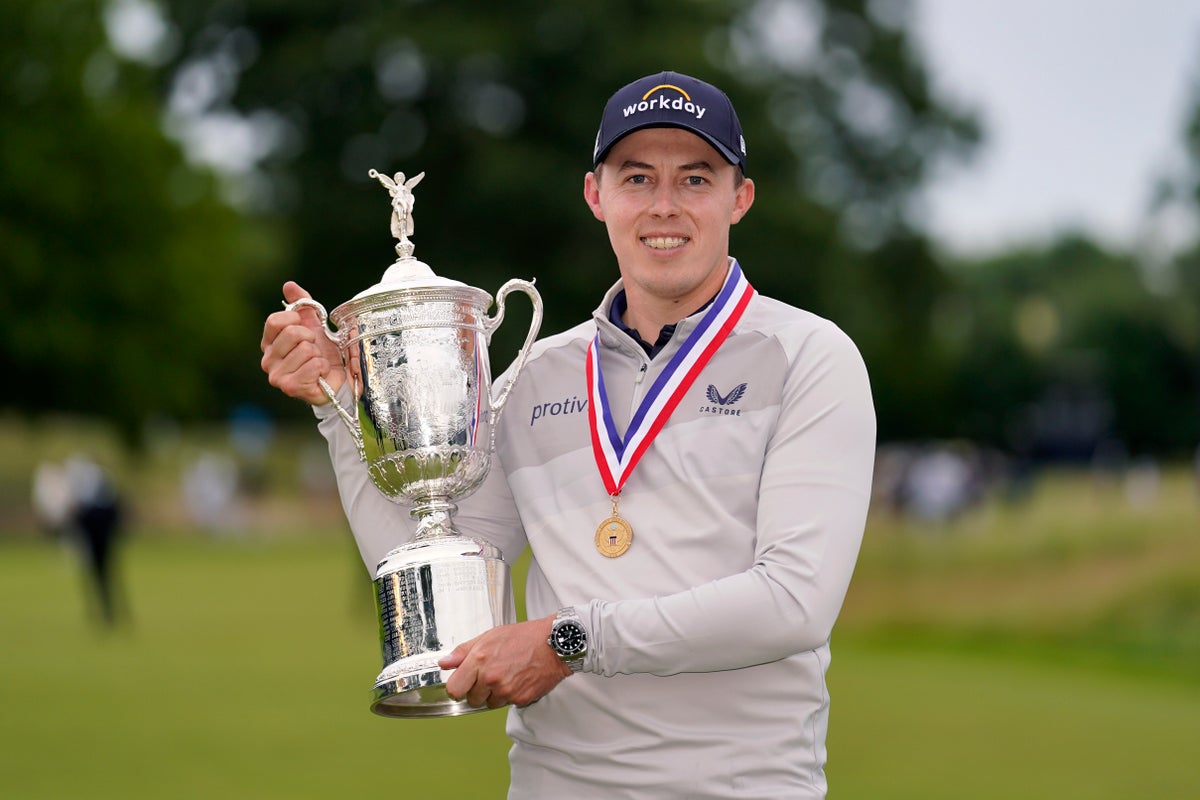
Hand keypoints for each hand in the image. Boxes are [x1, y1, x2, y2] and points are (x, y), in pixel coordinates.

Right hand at [260, 282, 344, 404]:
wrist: (338, 381)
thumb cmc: (323, 354)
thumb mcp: (314, 325)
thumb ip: (302, 304)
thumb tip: (289, 285)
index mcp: (269, 343)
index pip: (274, 320)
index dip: (295, 319)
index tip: (305, 328)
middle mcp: (268, 360)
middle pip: (291, 333)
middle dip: (311, 337)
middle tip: (315, 348)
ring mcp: (277, 376)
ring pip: (305, 349)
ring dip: (319, 354)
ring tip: (318, 363)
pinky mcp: (290, 387)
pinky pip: (314, 365)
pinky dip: (323, 367)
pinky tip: (320, 374)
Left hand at [439, 616, 571, 708]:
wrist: (553, 644)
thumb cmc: (523, 637)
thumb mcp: (489, 636)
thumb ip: (463, 651)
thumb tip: (444, 663)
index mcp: (479, 660)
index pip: (454, 689)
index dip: (457, 687)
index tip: (462, 684)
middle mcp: (490, 677)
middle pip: (471, 699)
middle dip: (478, 691)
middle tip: (490, 676)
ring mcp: (505, 690)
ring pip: (490, 703)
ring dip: (495, 694)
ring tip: (507, 675)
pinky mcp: (519, 699)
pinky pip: (507, 703)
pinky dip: (511, 695)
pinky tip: (518, 679)